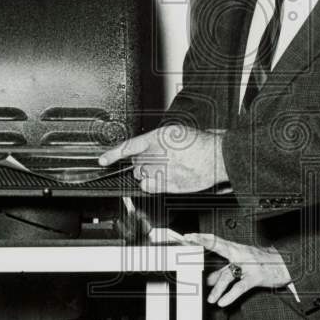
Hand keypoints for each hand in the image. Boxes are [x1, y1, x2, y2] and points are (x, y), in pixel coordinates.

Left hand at [98, 125, 227, 192]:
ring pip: (140, 175)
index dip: (113, 154)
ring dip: (146, 172)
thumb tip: (141, 150)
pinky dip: (150, 184)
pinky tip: (160, 179)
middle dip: (141, 161)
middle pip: (135, 162)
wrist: (216, 156)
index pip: (129, 147)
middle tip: (156, 159)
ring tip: (163, 168)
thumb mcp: (174, 132)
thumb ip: (155, 141)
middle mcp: (158, 154)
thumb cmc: (199, 144)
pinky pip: (147, 187)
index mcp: (158, 138)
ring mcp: (162, 170)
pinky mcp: (168, 184)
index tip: (102, 160)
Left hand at [182, 232, 292, 307]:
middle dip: (204, 242)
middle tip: (190, 240)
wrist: (286, 266)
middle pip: (220, 246)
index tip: (188, 235)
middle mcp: (241, 254)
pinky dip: (230, 295)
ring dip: (217, 288)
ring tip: (210, 299)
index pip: (217, 241)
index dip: (202, 238)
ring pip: (228, 274)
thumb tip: (208, 279)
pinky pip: (240, 287)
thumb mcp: (241, 266)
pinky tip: (222, 302)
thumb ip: (224, 271)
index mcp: (236, 250)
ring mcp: (248, 265)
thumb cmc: (262, 264)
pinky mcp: (256, 277)